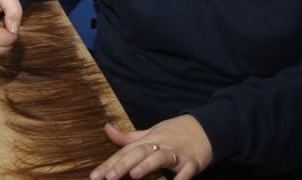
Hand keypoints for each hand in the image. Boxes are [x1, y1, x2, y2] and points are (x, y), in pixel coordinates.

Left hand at [90, 116, 213, 179]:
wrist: (207, 127)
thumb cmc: (175, 132)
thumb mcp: (151, 132)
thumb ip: (128, 137)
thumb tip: (106, 128)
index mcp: (149, 139)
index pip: (125, 151)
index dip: (109, 163)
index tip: (94, 176)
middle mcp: (160, 145)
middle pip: (139, 153)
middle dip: (123, 165)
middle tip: (108, 178)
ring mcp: (177, 153)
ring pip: (161, 157)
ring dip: (147, 166)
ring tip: (133, 175)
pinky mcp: (193, 161)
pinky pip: (187, 170)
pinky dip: (181, 178)